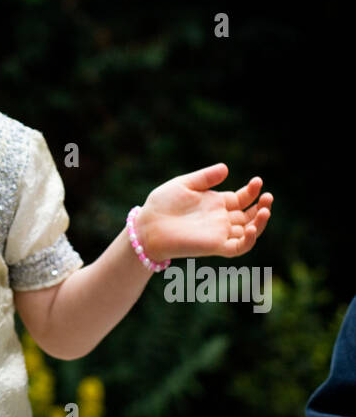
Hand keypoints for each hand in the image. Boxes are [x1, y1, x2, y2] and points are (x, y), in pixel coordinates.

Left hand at [137, 163, 272, 260]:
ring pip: (248, 232)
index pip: (242, 199)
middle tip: (268, 196)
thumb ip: (205, 178)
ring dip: (260, 223)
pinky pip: (238, 248)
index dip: (252, 191)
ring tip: (265, 209)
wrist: (148, 224)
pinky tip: (251, 228)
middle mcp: (220, 219)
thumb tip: (226, 168)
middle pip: (249, 215)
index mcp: (215, 203)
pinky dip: (248, 240)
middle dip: (261, 206)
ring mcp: (219, 233)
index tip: (258, 181)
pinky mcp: (215, 246)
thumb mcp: (185, 184)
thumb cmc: (162, 204)